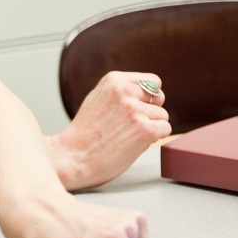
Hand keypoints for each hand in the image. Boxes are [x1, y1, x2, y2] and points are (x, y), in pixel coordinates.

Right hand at [48, 71, 171, 189]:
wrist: (72, 157)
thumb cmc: (84, 134)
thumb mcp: (97, 99)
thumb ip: (120, 92)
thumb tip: (149, 93)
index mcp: (113, 80)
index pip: (152, 81)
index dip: (147, 97)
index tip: (134, 108)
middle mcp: (125, 91)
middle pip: (159, 98)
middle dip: (149, 111)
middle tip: (128, 125)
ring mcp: (135, 110)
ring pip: (162, 116)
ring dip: (149, 127)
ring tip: (125, 135)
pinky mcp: (145, 129)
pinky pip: (165, 129)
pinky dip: (154, 138)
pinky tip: (133, 142)